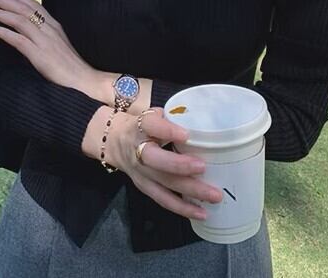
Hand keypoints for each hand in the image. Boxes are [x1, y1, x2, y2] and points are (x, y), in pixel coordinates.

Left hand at [0, 0, 96, 93]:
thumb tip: (29, 35)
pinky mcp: (40, 55)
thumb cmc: (71, 66)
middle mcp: (50, 29)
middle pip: (24, 9)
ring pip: (20, 20)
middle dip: (4, 0)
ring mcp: (45, 41)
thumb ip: (46, 37)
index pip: (34, 6)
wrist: (84, 79)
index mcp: (55, 26)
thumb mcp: (58, 46)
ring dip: (0, 12)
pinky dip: (4, 32)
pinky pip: (19, 40)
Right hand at [106, 108, 222, 220]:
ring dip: (189, 191)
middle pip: (156, 160)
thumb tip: (202, 124)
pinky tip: (200, 212)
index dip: (167, 131)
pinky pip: (162, 199)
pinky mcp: (143, 187)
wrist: (114, 141)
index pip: (151, 125)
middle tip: (203, 167)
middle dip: (180, 165)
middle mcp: (137, 150)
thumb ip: (173, 119)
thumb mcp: (153, 115)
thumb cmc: (142, 126)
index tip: (186, 135)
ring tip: (212, 196)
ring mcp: (140, 172)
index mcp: (141, 126)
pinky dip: (182, 207)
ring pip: (163, 183)